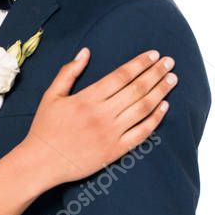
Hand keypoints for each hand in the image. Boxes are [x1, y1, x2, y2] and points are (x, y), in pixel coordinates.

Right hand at [22, 48, 176, 187]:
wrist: (42, 162)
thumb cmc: (45, 127)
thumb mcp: (51, 95)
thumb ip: (68, 72)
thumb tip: (85, 52)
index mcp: (86, 98)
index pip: (120, 76)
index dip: (139, 63)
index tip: (153, 54)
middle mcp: (102, 114)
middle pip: (136, 89)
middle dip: (155, 73)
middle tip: (169, 62)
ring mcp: (111, 133)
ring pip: (143, 108)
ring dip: (160, 92)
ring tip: (172, 79)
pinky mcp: (116, 150)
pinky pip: (142, 132)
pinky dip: (155, 119)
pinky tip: (165, 107)